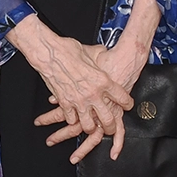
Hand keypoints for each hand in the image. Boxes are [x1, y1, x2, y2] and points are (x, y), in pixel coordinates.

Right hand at [38, 35, 146, 162]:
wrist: (49, 53)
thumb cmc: (68, 50)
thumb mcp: (90, 51)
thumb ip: (99, 55)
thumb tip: (103, 52)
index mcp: (103, 80)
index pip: (122, 98)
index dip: (127, 103)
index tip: (127, 105)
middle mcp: (93, 94)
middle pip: (108, 119)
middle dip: (111, 126)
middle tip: (110, 126)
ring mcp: (79, 100)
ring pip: (89, 125)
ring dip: (91, 127)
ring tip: (92, 126)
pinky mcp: (65, 103)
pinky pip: (71, 119)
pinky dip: (73, 119)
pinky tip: (74, 117)